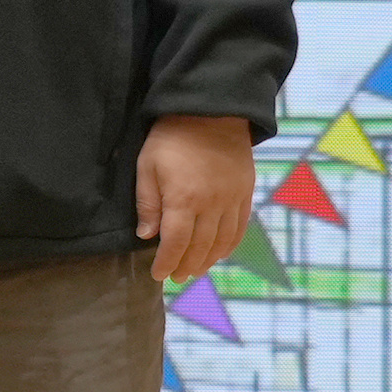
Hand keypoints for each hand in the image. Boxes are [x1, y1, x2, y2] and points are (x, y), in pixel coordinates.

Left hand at [137, 113, 254, 285]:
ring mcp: (232, 200)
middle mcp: (211, 205)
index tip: (158, 275)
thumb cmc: (171, 139)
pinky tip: (219, 253)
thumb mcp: (147, 167)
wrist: (211, 113)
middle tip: (176, 277)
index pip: (175, 242)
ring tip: (194, 270)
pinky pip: (240, 228)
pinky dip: (229, 245)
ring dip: (208, 260)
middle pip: (200, 247)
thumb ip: (147, 203)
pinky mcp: (245, 193)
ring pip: (222, 241)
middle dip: (186, 266)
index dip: (167, 262)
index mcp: (183, 199)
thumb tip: (147, 236)